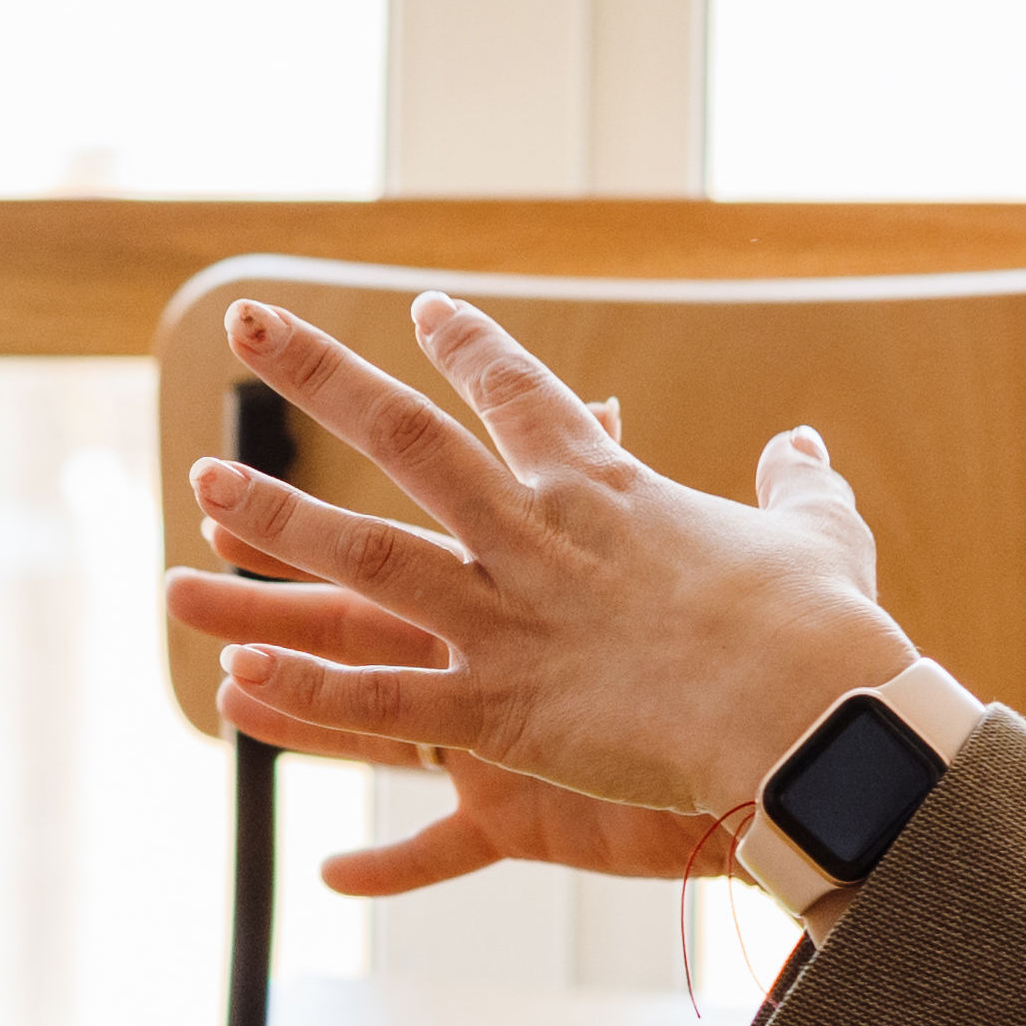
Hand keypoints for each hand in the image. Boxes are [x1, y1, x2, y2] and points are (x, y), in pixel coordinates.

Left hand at [155, 289, 912, 838]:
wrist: (810, 714)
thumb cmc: (824, 628)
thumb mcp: (818, 535)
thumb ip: (799, 487)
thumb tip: (805, 445)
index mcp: (604, 487)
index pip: (522, 392)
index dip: (468, 346)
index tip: (423, 310)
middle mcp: (535, 536)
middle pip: (408, 437)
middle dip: (320, 373)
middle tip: (247, 321)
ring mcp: (506, 622)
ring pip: (364, 558)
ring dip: (277, 519)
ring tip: (201, 483)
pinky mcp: (498, 714)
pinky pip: (380, 705)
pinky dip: (306, 691)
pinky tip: (234, 674)